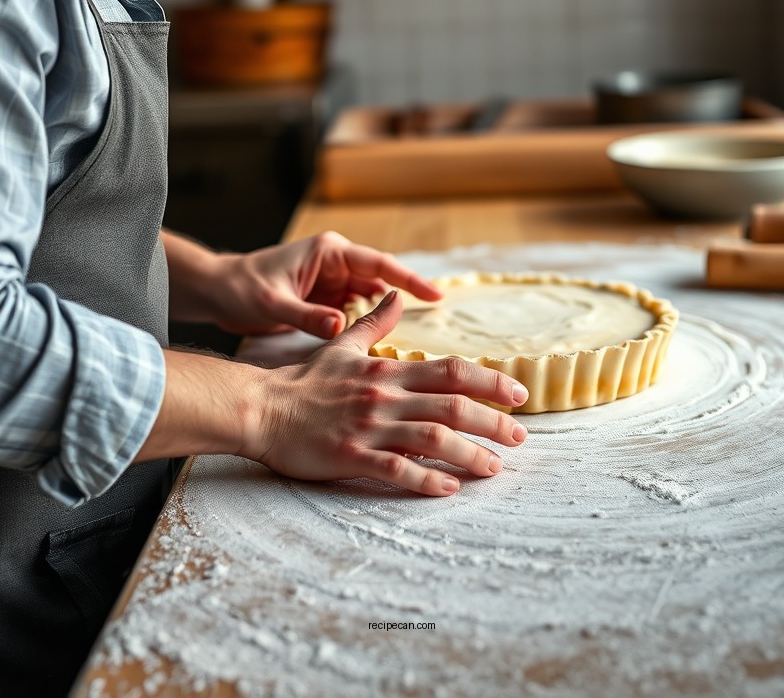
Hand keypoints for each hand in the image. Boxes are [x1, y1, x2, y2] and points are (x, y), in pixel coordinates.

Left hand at [206, 231, 442, 338]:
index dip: (409, 279)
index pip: (379, 264)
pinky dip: (366, 325)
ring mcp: (331, 281)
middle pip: (381, 281)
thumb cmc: (241, 290)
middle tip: (433, 322)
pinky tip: (377, 344)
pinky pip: (355, 310)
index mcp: (328, 252)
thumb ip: (306, 316)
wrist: (218, 293)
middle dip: (404, 300)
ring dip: (385, 316)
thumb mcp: (273, 305)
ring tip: (408, 340)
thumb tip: (339, 326)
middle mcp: (335, 263)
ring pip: (370, 298)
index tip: (435, 295)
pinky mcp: (325, 298)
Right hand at [242, 291, 529, 495]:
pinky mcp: (351, 456)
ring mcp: (369, 427)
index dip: (490, 381)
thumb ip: (374, 323)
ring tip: (495, 468)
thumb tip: (396, 295)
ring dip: (470, 454)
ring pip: (432, 438)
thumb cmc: (306, 380)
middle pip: (452, 405)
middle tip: (520, 438)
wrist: (262, 407)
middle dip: (493, 422)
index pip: (451, 371)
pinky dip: (426, 479)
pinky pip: (396, 469)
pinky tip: (449, 489)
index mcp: (388, 371)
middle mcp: (385, 396)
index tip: (518, 394)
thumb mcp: (343, 345)